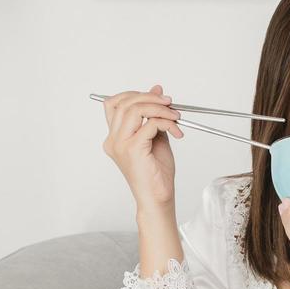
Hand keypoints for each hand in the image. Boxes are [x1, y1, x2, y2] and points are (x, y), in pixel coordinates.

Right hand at [99, 83, 184, 210]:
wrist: (158, 198)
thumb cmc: (156, 173)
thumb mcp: (156, 136)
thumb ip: (154, 115)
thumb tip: (157, 90)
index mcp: (114, 137)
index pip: (114, 103)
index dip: (135, 95)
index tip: (157, 98)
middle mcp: (113, 139)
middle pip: (125, 102)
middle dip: (150, 98)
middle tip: (170, 104)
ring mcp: (120, 144)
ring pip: (135, 109)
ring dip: (159, 108)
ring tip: (175, 117)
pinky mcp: (133, 149)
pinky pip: (150, 124)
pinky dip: (166, 122)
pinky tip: (176, 131)